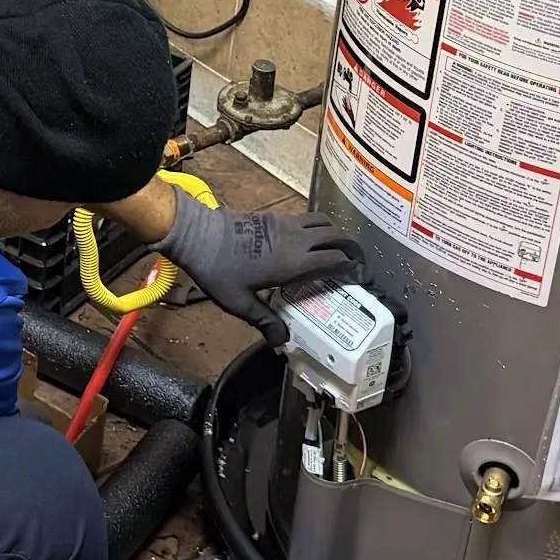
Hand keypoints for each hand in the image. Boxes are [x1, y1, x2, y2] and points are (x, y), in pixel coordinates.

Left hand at [155, 204, 356, 321]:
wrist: (197, 234)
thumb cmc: (219, 271)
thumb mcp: (240, 303)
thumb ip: (265, 321)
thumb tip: (283, 343)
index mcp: (293, 262)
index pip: (334, 260)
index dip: (352, 267)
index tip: (362, 277)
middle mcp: (294, 239)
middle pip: (334, 235)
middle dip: (350, 247)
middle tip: (357, 262)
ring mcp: (283, 223)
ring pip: (321, 221)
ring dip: (334, 233)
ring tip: (338, 250)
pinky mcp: (272, 217)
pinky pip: (305, 218)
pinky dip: (317, 226)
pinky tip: (310, 242)